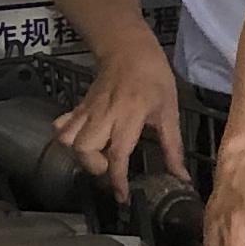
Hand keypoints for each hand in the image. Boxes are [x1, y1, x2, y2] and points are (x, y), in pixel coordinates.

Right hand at [55, 41, 185, 191]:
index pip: (117, 154)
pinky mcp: (79, 105)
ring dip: (80, 153)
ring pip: (67, 139)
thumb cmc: (155, 79)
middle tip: (110, 166)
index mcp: (129, 116)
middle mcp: (103, 115)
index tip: (122, 197)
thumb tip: (181, 177)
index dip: (117, 180)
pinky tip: (84, 138)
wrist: (129, 48)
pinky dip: (68, 136)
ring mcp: (87, 110)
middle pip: (83, 149)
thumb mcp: (170, 111)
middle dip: (94, 166)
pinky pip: (63, 125)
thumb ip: (173, 147)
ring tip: (98, 154)